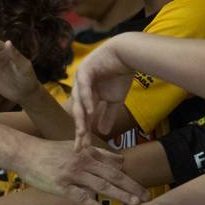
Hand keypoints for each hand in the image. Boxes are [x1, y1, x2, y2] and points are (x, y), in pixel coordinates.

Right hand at [18, 138, 148, 204]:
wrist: (24, 153)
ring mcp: (72, 174)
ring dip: (120, 195)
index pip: (114, 167)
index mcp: (87, 153)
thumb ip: (98, 153)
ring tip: (134, 204)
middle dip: (131, 187)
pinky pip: (81, 196)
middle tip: (147, 198)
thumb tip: (121, 159)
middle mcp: (83, 162)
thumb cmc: (49, 151)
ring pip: (101, 186)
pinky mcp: (61, 186)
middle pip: (112, 176)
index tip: (143, 189)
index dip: (130, 178)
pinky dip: (95, 204)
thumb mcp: (75, 146)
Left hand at [70, 35, 135, 150]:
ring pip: (79, 102)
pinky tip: (90, 111)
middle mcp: (80, 89)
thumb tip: (103, 133)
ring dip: (81, 118)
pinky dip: (87, 99)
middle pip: (78, 113)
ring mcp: (80, 79)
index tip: (83, 149)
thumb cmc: (120, 75)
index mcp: (86, 96)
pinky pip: (84, 87)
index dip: (83, 133)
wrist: (126, 55)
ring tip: (82, 133)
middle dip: (80, 130)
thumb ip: (107, 115)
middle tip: (80, 146)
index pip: (83, 118)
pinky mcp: (85, 69)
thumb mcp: (114, 101)